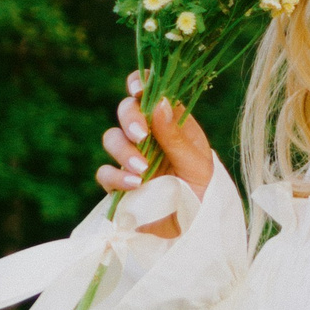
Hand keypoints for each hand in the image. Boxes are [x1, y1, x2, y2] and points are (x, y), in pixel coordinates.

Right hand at [98, 71, 217, 238]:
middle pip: (126, 110)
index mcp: (170, 122)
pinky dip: (116, 176)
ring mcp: (131, 158)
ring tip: (143, 170)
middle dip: (130, 119)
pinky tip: (135, 185)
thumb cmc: (204, 189)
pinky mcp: (119, 183)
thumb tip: (160, 102)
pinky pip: (105, 173)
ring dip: (123, 150)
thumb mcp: (197, 163)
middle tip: (141, 135)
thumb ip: (175, 136)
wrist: (196, 227)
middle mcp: (148, 135)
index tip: (138, 89)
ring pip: (111, 139)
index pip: (150, 92)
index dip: (139, 83)